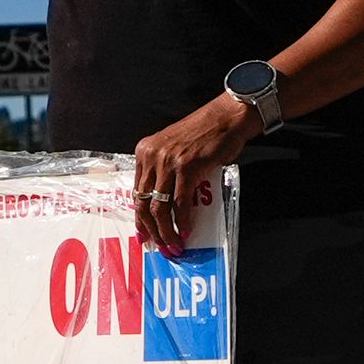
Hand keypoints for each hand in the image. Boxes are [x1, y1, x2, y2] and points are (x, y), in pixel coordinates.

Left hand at [131, 93, 262, 253]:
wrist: (227, 118)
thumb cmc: (206, 133)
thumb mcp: (175, 149)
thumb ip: (167, 171)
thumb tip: (169, 204)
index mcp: (145, 152)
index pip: (136, 191)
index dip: (140, 217)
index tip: (145, 234)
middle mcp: (151, 156)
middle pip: (143, 202)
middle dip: (151, 230)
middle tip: (161, 246)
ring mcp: (168, 162)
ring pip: (159, 207)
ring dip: (167, 230)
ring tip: (175, 244)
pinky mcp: (187, 167)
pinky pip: (180, 202)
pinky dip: (183, 220)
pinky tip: (187, 231)